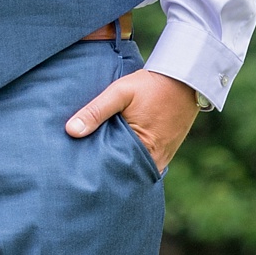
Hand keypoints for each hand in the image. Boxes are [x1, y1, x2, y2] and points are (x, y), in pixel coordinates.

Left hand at [65, 67, 199, 171]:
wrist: (184, 79)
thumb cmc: (151, 86)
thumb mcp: (120, 93)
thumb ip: (96, 111)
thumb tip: (71, 131)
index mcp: (143, 148)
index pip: (114, 171)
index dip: (97, 172)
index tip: (79, 172)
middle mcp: (155, 159)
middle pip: (125, 174)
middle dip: (107, 173)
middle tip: (85, 174)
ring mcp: (163, 158)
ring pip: (135, 170)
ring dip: (120, 168)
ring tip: (98, 167)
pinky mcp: (166, 153)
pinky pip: (144, 163)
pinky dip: (132, 161)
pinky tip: (117, 157)